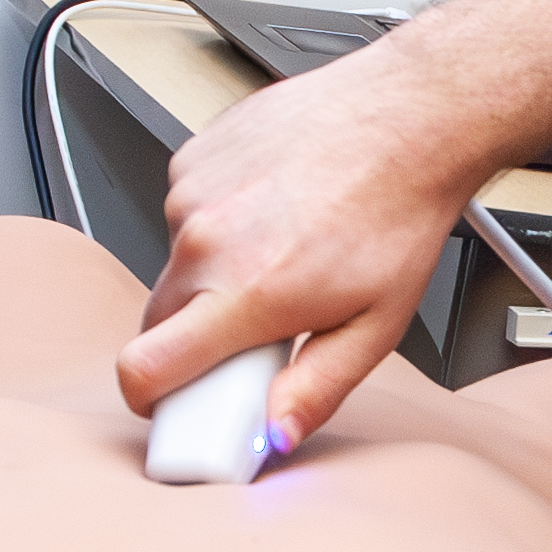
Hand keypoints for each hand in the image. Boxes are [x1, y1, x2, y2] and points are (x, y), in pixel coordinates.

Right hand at [120, 47, 498, 445]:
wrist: (408, 116)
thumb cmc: (399, 211)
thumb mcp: (377, 324)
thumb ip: (317, 389)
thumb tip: (276, 435)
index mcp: (248, 292)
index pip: (144, 369)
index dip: (153, 400)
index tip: (179, 404)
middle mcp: (206, 240)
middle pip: (156, 323)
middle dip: (196, 339)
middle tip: (261, 326)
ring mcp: (191, 192)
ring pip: (176, 265)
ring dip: (214, 274)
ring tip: (282, 251)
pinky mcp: (190, 157)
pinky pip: (185, 214)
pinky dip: (219, 223)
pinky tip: (273, 209)